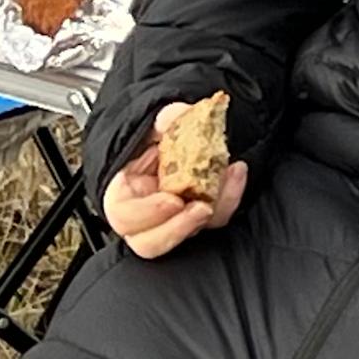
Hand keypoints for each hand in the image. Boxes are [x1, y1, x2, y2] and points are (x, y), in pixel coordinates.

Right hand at [105, 102, 248, 260]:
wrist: (189, 134)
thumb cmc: (163, 133)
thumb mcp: (161, 120)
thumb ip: (167, 118)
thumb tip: (174, 116)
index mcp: (125, 191)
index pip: (122, 214)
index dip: (146, 213)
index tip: (173, 200)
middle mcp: (146, 212)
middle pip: (148, 242)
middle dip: (176, 229)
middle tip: (202, 208)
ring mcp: (173, 218)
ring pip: (182, 240)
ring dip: (202, 222)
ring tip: (218, 199)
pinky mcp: (199, 217)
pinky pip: (214, 220)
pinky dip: (228, 200)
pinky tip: (235, 174)